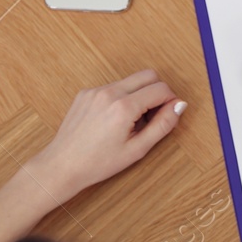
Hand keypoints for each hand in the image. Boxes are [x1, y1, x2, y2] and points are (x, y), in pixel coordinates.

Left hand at [30, 71, 185, 201]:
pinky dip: (121, 98)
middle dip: (157, 92)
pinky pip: (113, 87)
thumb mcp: (137, 149)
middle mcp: (109, 93)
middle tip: (152, 116)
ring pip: (130, 80)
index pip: (161, 88)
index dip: (171, 101)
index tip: (168, 115)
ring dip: (139, 94)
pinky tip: (114, 120)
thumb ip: (163, 125)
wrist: (62, 166)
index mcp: (123, 107)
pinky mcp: (85, 93)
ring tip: (131, 121)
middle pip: (148, 75)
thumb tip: (179, 105)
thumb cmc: (98, 163)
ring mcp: (95, 91)